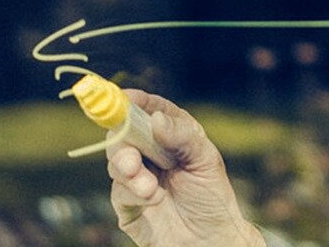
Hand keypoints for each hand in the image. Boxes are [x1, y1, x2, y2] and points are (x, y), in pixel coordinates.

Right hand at [106, 90, 265, 246]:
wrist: (209, 240)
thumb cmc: (212, 198)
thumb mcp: (205, 160)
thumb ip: (182, 136)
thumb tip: (157, 119)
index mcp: (172, 136)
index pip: (150, 110)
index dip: (136, 101)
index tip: (126, 97)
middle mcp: (151, 154)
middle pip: (124, 134)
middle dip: (122, 140)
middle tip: (131, 156)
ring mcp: (137, 178)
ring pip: (116, 162)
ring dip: (128, 170)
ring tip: (149, 186)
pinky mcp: (128, 204)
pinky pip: (119, 191)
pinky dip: (133, 192)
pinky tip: (152, 198)